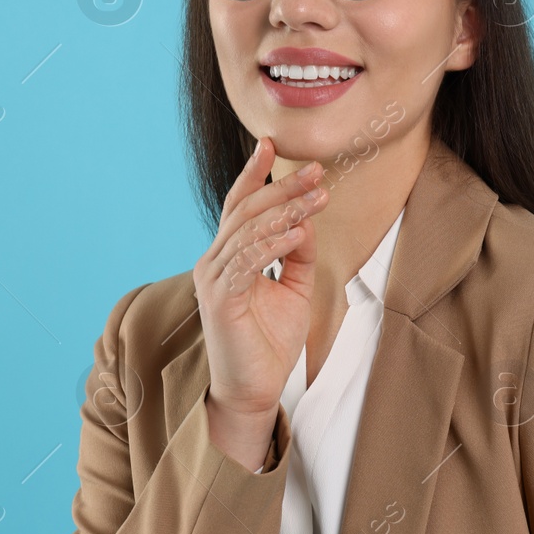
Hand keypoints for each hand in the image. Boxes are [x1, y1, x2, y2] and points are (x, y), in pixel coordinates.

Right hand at [193, 136, 328, 459]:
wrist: (254, 388)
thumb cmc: (269, 340)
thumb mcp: (294, 287)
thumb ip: (297, 253)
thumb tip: (307, 220)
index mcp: (230, 255)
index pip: (240, 205)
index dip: (255, 174)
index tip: (273, 145)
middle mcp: (215, 260)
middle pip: (248, 211)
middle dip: (283, 187)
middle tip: (317, 170)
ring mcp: (214, 278)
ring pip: (248, 231)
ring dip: (286, 211)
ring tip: (319, 197)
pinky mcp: (220, 299)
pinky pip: (247, 262)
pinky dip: (273, 244)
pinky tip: (297, 233)